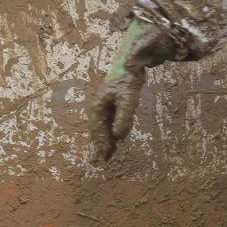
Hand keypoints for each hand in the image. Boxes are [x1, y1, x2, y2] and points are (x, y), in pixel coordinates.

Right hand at [90, 18, 181, 162]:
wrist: (129, 65)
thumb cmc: (128, 81)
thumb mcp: (129, 99)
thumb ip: (124, 118)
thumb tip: (119, 136)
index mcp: (97, 107)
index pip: (98, 131)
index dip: (101, 145)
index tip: (102, 158)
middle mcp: (97, 107)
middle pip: (98, 131)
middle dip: (100, 146)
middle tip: (100, 162)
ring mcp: (103, 106)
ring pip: (102, 127)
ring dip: (104, 141)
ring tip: (106, 155)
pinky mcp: (110, 104)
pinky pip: (108, 122)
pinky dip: (109, 132)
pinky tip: (114, 139)